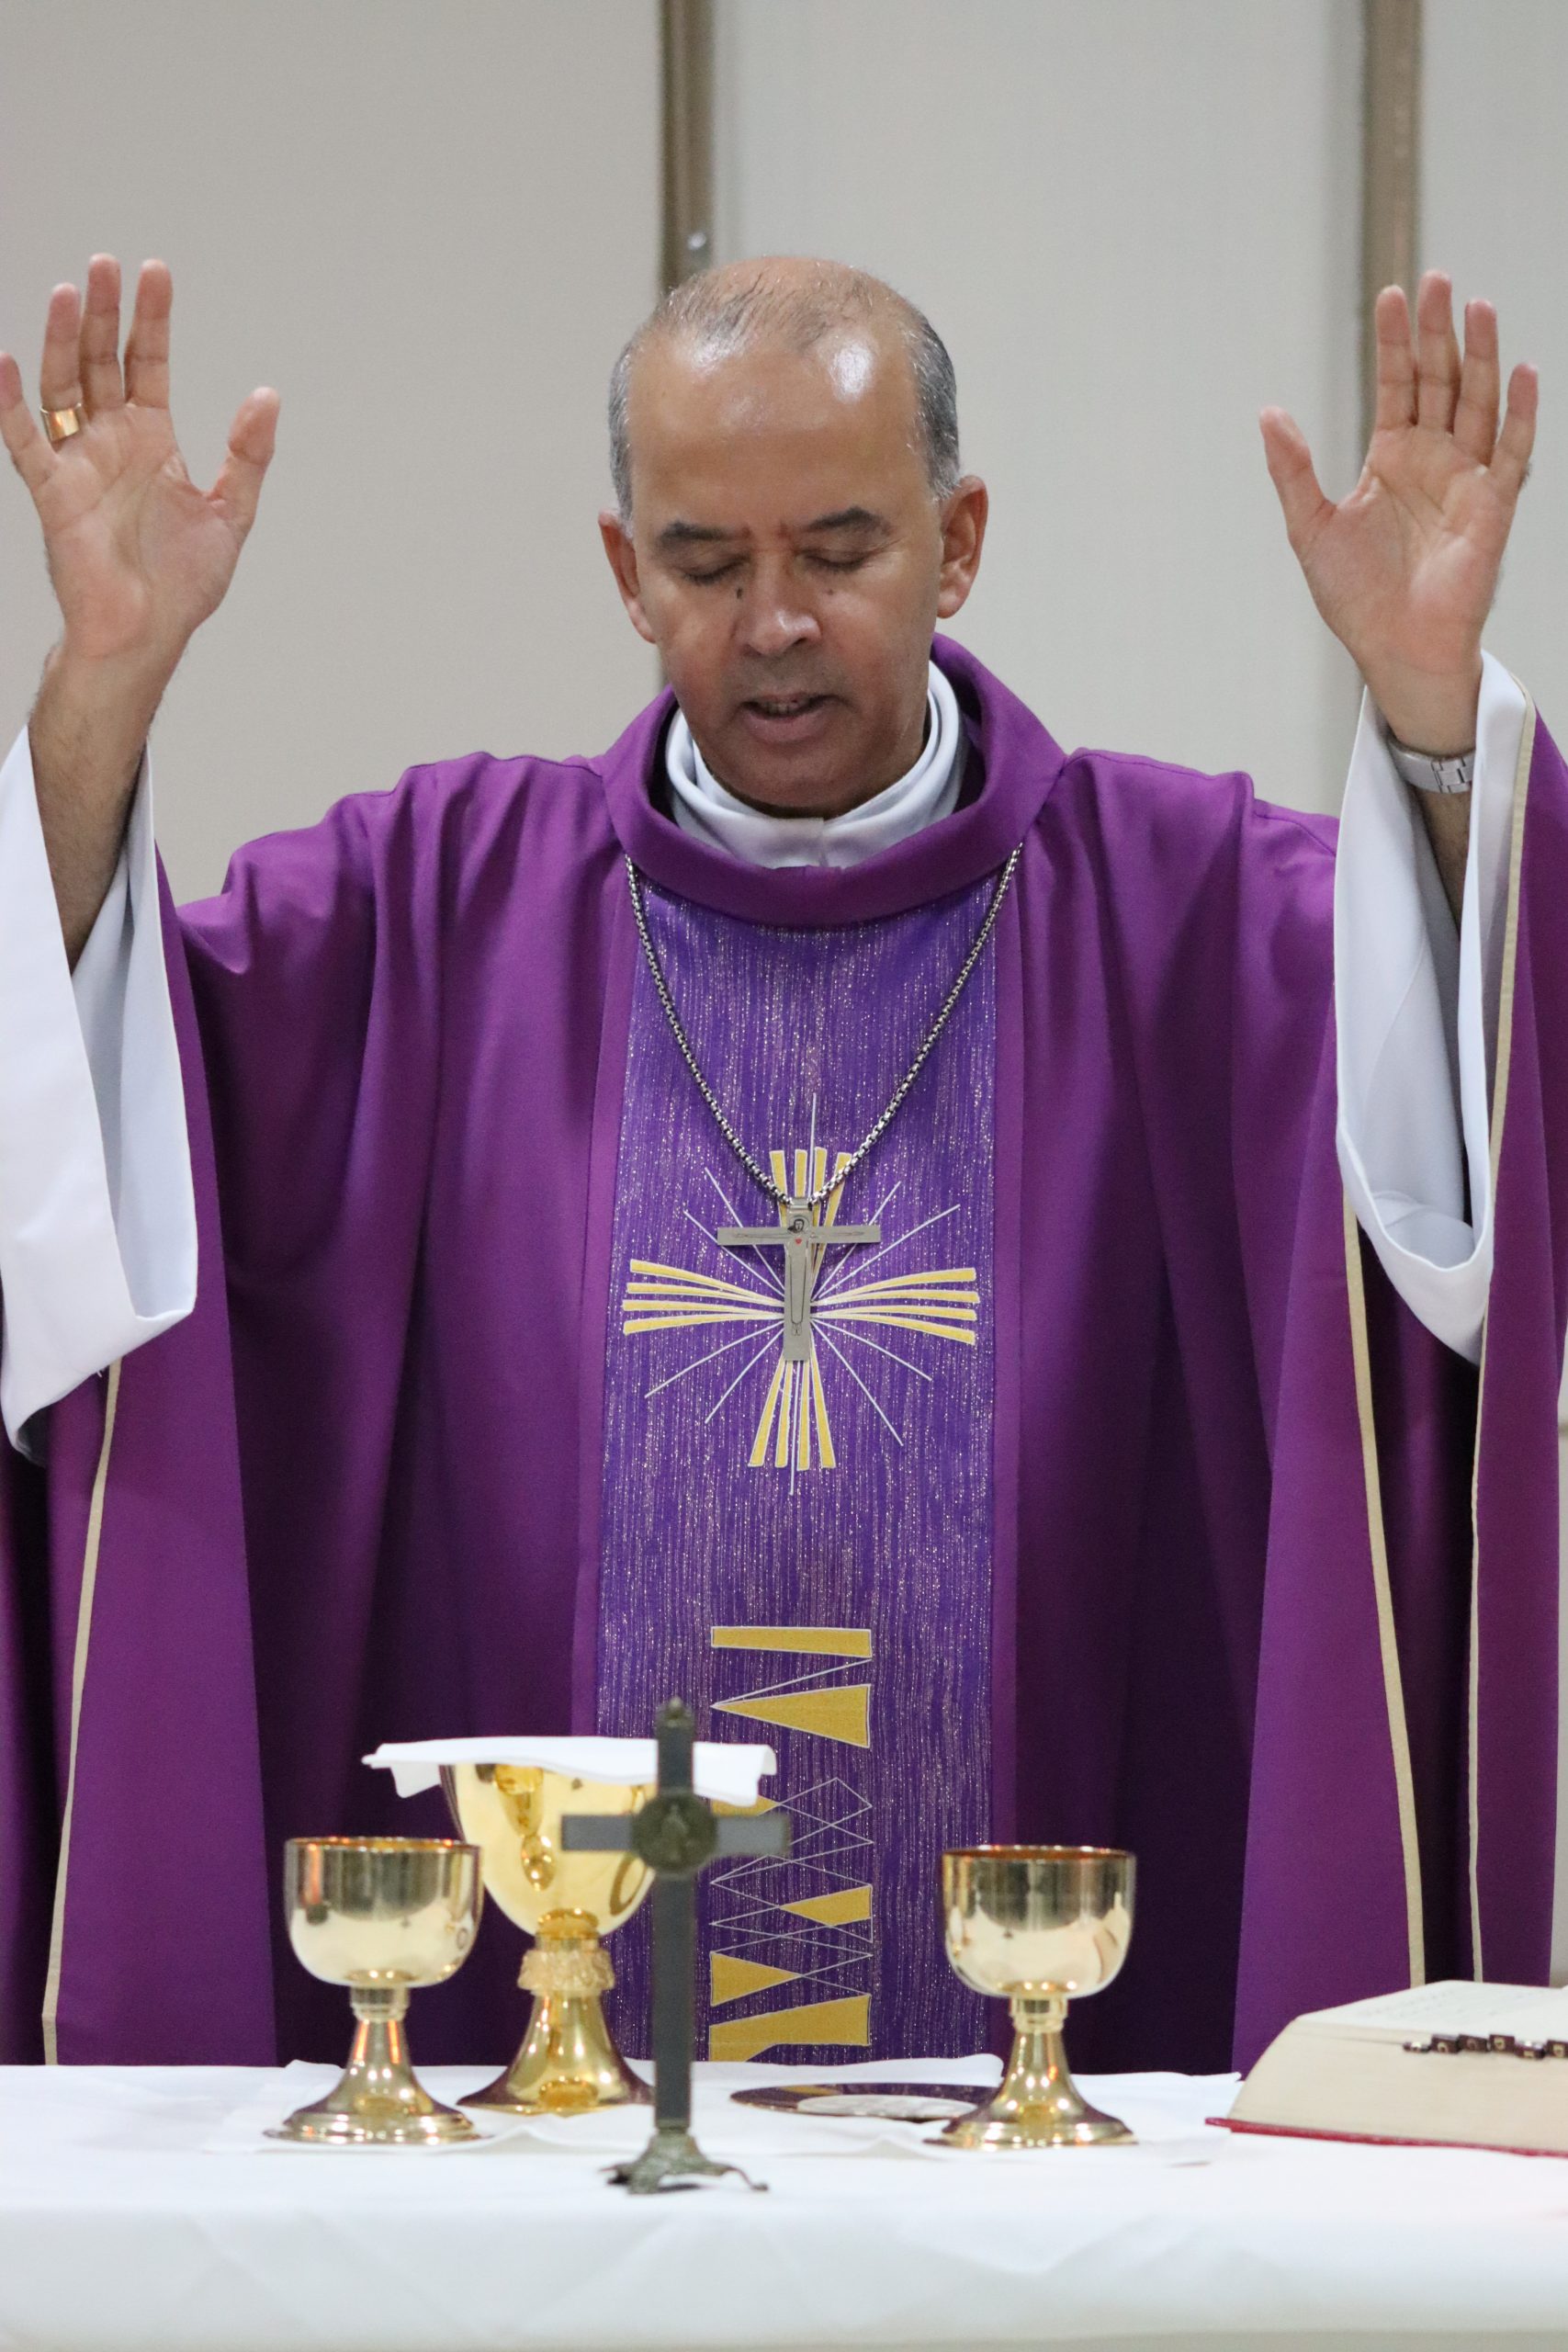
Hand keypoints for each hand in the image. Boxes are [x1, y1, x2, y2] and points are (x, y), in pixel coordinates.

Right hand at [0, 255, 277, 682]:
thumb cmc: (182, 584)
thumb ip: (247, 455)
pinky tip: (6, 363)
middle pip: (99, 361)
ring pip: (62, 386)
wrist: (147, 634)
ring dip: (61, 340)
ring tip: (67, 293)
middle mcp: (110, 442)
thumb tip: (267, 396)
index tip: (154, 273)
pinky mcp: (53, 493)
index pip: (146, 363)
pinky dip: (10, 404)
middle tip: (105, 265)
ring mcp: (79, 463)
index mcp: (151, 441)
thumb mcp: (230, 513)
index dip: (150, 320)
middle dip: (102, 313)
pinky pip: (25, 441)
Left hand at [1260, 271, 1536, 752]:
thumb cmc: (1356, 598)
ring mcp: (1467, 479)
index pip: (1398, 384)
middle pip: (1442, 380)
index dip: (1395, 341)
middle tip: (1436, 280)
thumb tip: (1268, 413)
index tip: (1392, 294)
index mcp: (1393, 456)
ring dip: (1480, 356)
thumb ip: (1293, 470)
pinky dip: (1520, 415)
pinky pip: (1513, 454)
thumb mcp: (1310, 527)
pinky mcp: (1493, 509)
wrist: (1391, 650)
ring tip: (1476, 307)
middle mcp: (1435, 458)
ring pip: (1479, 403)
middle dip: (1438, 332)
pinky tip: (1522, 373)